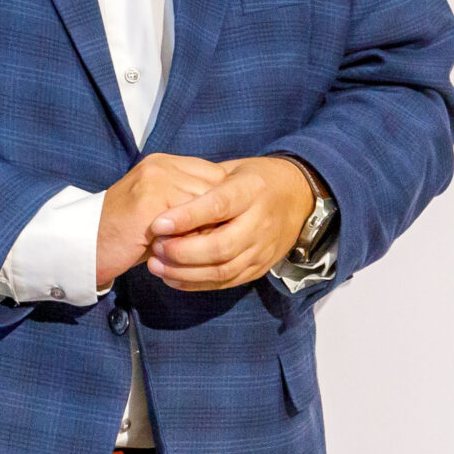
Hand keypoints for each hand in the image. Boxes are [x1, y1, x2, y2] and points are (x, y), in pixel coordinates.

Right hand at [96, 153, 226, 290]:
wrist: (85, 244)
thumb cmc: (127, 234)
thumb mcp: (163, 212)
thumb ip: (189, 203)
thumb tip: (233, 216)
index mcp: (165, 163)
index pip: (216, 176)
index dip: (223, 205)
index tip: (223, 228)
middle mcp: (161, 165)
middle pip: (215, 189)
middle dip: (220, 219)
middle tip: (217, 245)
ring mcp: (153, 179)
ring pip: (205, 205)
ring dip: (208, 232)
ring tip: (201, 252)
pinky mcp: (148, 200)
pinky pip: (188, 221)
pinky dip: (192, 241)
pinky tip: (185, 255)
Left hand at [144, 157, 317, 291]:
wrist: (299, 197)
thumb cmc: (254, 179)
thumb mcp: (233, 169)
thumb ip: (204, 182)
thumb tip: (164, 193)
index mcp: (251, 191)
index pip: (218, 206)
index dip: (187, 217)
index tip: (158, 223)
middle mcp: (260, 223)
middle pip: (221, 246)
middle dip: (183, 251)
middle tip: (154, 246)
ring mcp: (262, 249)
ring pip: (222, 270)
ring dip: (185, 272)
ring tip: (155, 265)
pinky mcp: (260, 268)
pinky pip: (227, 282)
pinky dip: (197, 283)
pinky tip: (172, 278)